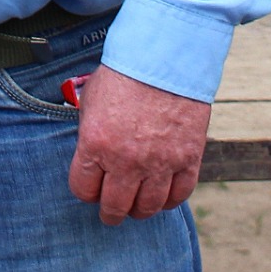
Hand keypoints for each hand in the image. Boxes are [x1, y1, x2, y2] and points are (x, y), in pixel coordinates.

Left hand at [68, 64, 210, 223]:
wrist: (163, 59)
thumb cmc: (123, 74)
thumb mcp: (91, 100)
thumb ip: (90, 131)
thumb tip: (89, 150)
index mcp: (96, 144)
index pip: (83, 189)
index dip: (85, 192)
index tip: (89, 191)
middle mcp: (126, 160)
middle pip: (115, 206)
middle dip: (110, 212)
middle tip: (110, 212)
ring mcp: (159, 164)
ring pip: (148, 207)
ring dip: (139, 210)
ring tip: (136, 207)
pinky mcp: (187, 160)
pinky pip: (178, 196)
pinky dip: (169, 201)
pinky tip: (162, 197)